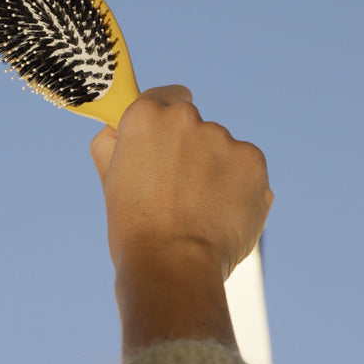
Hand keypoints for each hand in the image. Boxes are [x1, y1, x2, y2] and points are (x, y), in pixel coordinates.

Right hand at [90, 87, 273, 358]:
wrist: (173, 267)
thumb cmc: (134, 229)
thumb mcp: (110, 180)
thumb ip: (112, 145)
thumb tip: (114, 129)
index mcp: (145, 115)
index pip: (166, 96)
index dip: (167, 121)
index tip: (167, 142)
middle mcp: (185, 117)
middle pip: (195, 125)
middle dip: (192, 149)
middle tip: (180, 190)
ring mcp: (222, 137)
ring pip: (223, 148)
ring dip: (217, 170)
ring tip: (202, 211)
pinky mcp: (253, 160)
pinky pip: (247, 169)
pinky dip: (241, 187)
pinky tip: (223, 215)